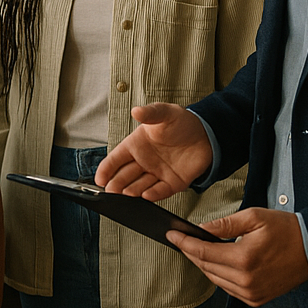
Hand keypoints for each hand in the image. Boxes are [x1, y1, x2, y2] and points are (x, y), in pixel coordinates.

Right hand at [96, 103, 212, 199]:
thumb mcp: (164, 113)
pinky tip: (146, 196)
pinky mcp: (173, 183)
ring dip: (132, 191)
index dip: (106, 169)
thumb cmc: (182, 122)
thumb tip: (136, 111)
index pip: (116, 159)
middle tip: (110, 192)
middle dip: (116, 184)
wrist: (208, 134)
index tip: (99, 179)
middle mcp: (144, 161)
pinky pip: (160, 191)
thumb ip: (150, 113)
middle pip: (124, 175)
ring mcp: (157, 173)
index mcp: (136, 145)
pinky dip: (152, 195)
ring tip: (125, 195)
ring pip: (139, 185)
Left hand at [166, 207, 307, 305]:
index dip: (184, 243)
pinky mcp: (257, 299)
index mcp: (244, 259)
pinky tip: (215, 263)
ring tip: (194, 249)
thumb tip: (201, 228)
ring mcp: (252, 293)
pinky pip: (228, 288)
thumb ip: (224, 224)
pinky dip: (218, 276)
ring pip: (215, 279)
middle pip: (206, 267)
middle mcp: (247, 281)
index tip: (171, 235)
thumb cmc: (287, 230)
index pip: (203, 252)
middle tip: (179, 239)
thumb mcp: (254, 217)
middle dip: (190, 252)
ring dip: (203, 264)